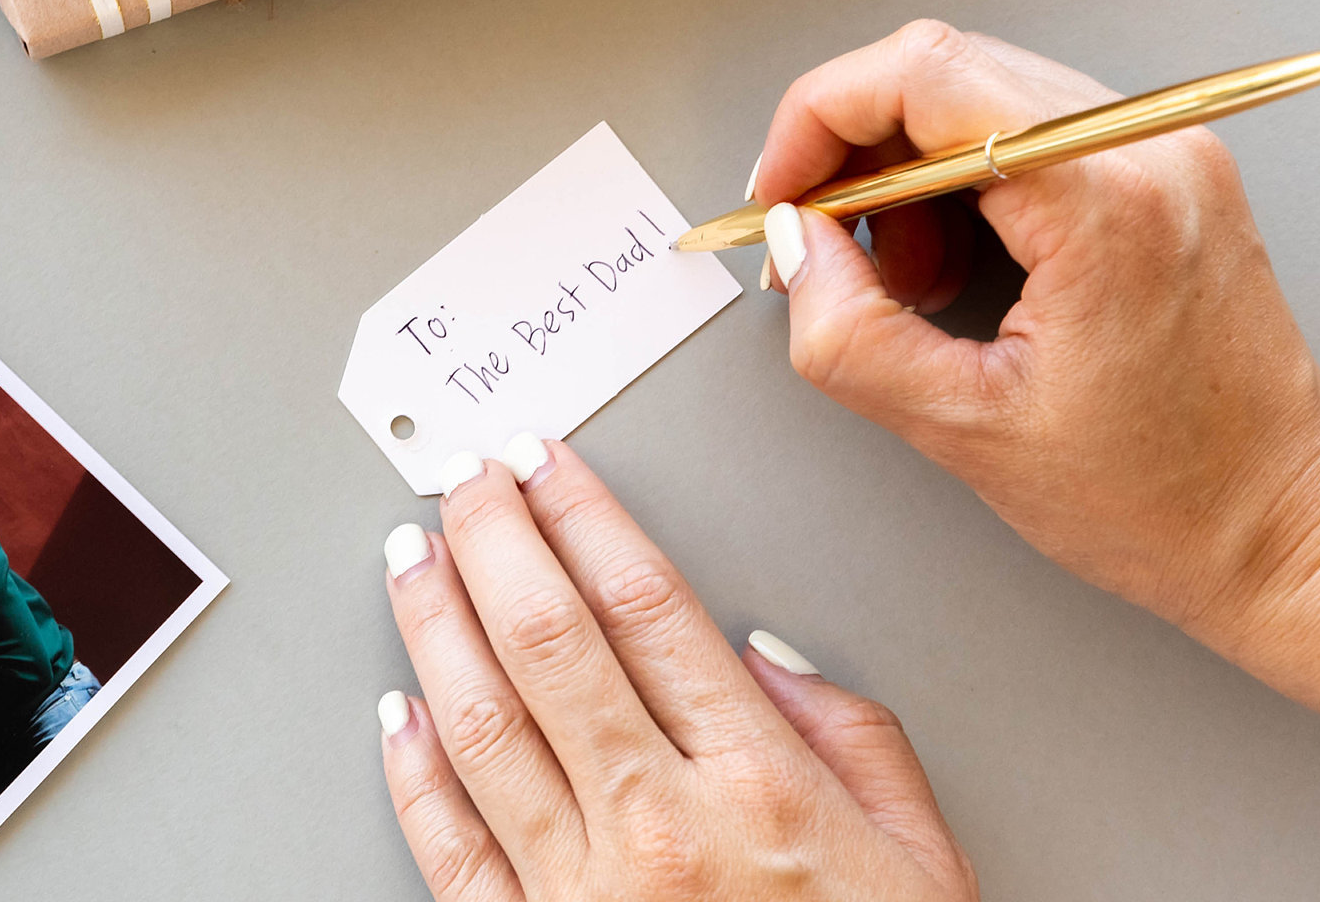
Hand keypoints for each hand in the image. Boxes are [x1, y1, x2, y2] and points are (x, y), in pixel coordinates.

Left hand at [380, 437, 972, 899]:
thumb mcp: (922, 856)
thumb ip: (850, 732)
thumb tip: (754, 644)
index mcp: (760, 783)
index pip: (643, 601)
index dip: (582, 511)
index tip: (545, 459)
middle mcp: (661, 827)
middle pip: (547, 637)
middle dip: (493, 537)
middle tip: (464, 477)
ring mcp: (585, 891)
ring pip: (481, 721)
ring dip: (434, 624)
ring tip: (411, 554)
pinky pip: (451, 847)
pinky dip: (413, 770)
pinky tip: (397, 709)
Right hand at [747, 21, 1319, 637]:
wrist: (1292, 532)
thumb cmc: (1167, 500)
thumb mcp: (964, 431)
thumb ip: (846, 331)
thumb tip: (790, 244)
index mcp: (1103, 201)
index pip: (921, 75)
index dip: (817, 120)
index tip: (780, 193)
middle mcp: (1146, 148)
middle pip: (943, 69)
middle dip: (854, 152)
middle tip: (819, 243)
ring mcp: (1167, 151)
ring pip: (979, 94)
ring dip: (907, 173)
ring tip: (903, 280)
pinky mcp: (1170, 171)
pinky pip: (1030, 130)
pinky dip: (963, 183)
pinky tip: (957, 266)